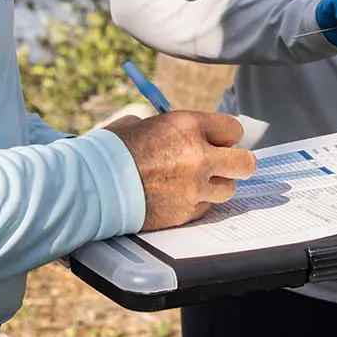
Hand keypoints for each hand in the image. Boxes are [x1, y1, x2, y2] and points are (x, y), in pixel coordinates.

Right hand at [104, 111, 257, 230]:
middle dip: (237, 163)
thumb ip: (173, 128)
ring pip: (228, 189)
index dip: (225, 136)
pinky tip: (177, 197)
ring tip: (194, 182)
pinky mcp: (184, 212)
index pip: (234, 129)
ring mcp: (194, 188)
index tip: (218, 141)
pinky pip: (205, 208)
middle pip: (246, 163)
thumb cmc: (111, 151)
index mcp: (188, 126)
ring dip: (216, 186)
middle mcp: (199, 156)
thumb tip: (187, 132)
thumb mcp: (143, 124)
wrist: (90, 185)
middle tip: (224, 164)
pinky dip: (196, 203)